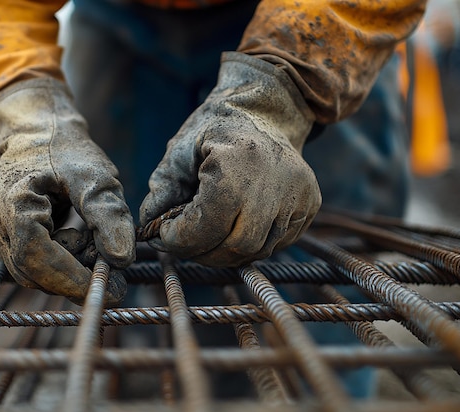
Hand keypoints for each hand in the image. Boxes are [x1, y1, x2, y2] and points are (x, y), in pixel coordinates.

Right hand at [0, 78, 135, 303]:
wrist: (35, 131)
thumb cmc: (64, 149)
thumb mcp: (96, 176)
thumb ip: (109, 216)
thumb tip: (123, 260)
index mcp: (13, 203)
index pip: (36, 257)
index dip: (73, 279)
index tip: (111, 289)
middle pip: (33, 272)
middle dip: (76, 277)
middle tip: (113, 270)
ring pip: (33, 272)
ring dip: (69, 269)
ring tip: (93, 242)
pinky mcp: (5, 237)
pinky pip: (33, 263)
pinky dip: (61, 260)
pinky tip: (78, 239)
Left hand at [140, 52, 320, 266]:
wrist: (264, 111)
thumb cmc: (215, 130)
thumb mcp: (179, 152)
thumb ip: (161, 192)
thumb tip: (148, 229)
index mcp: (238, 163)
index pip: (208, 225)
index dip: (180, 240)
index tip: (164, 236)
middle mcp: (276, 181)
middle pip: (236, 246)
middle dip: (202, 253)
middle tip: (183, 243)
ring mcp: (299, 195)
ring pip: (258, 250)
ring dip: (226, 253)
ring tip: (206, 237)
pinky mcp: (311, 204)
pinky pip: (276, 243)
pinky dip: (250, 245)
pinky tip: (233, 228)